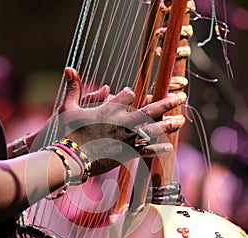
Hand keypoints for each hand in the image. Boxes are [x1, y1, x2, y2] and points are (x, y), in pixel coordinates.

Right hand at [57, 67, 185, 175]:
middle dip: (166, 103)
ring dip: (167, 125)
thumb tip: (69, 68)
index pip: (128, 95)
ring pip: (152, 130)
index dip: (129, 94)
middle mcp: (122, 122)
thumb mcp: (67, 109)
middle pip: (149, 110)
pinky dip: (157, 150)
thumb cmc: (66, 134)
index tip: (130, 94)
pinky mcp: (126, 154)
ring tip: (181, 121)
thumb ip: (73, 89)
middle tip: (180, 98)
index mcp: (109, 109)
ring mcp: (126, 139)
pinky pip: (145, 151)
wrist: (69, 159)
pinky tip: (169, 148)